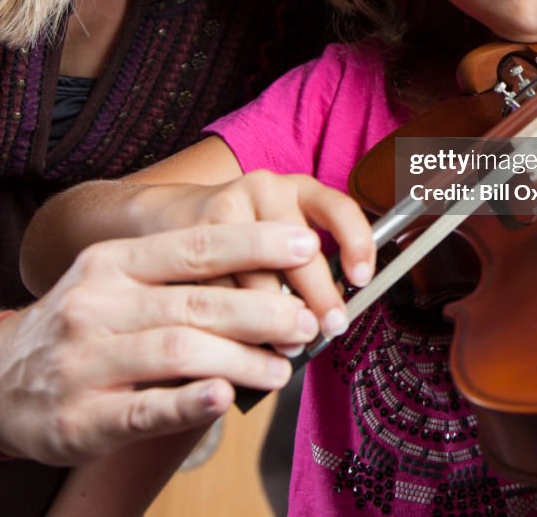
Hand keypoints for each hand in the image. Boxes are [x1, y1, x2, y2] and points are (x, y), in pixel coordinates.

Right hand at [0, 221, 340, 464]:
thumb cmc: (81, 323)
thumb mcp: (116, 281)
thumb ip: (178, 279)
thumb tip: (267, 279)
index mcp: (113, 262)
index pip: (196, 246)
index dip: (255, 244)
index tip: (305, 245)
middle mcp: (98, 303)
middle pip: (196, 301)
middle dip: (261, 309)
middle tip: (305, 321)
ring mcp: (86, 360)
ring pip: (179, 351)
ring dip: (241, 359)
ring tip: (282, 367)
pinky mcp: (82, 417)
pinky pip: (144, 409)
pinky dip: (189, 401)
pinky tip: (225, 396)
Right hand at [145, 169, 376, 337]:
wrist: (173, 217)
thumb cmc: (244, 236)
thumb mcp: (284, 234)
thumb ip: (309, 265)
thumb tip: (332, 316)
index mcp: (299, 189)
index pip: (339, 208)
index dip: (356, 242)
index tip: (363, 279)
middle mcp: (266, 189)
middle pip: (301, 249)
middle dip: (318, 297)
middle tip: (326, 329)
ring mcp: (227, 207)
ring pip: (260, 276)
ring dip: (274, 320)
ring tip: (284, 346)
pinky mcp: (193, 233)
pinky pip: (220, 288)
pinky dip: (234, 322)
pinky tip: (244, 340)